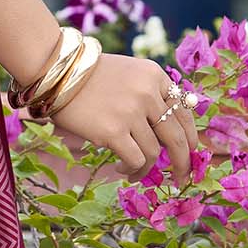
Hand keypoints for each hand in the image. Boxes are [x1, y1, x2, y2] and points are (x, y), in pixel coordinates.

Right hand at [48, 49, 196, 189]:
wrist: (56, 71)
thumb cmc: (89, 75)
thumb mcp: (129, 73)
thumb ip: (151, 95)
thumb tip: (170, 134)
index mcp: (155, 76)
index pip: (184, 113)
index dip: (190, 138)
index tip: (190, 154)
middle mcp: (148, 93)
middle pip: (178, 137)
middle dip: (182, 162)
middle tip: (181, 177)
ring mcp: (131, 112)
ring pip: (154, 153)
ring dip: (146, 169)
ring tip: (133, 171)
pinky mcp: (113, 131)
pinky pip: (136, 160)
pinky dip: (132, 170)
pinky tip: (122, 170)